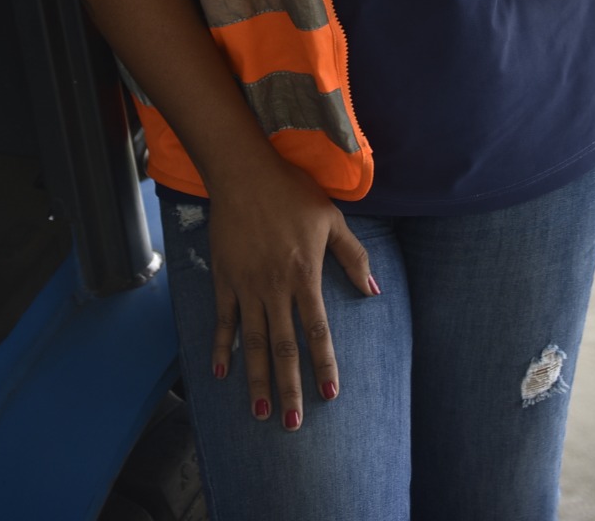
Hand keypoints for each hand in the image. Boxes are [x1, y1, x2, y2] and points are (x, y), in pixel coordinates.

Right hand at [207, 156, 377, 430]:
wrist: (244, 172)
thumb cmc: (292, 192)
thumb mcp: (332, 219)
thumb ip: (354, 257)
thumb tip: (373, 291)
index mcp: (304, 275)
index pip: (317, 330)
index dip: (323, 364)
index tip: (329, 394)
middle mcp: (275, 287)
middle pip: (283, 347)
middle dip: (288, 388)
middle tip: (292, 423)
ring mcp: (247, 284)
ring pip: (254, 342)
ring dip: (256, 379)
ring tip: (259, 412)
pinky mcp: (224, 278)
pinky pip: (223, 319)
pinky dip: (222, 347)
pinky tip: (222, 372)